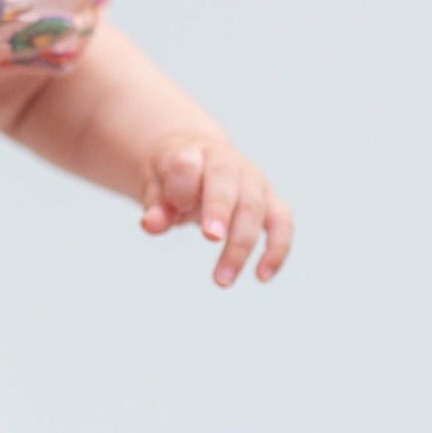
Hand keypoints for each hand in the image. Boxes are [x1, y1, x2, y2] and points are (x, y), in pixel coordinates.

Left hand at [139, 134, 293, 285]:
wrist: (197, 158)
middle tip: (210, 238)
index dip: (183, 184)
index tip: (176, 204)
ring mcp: (252, 180)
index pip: (188, 164)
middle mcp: (227, 162)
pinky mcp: (270, 200)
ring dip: (241, 244)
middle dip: (220, 210)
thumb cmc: (172, 177)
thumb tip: (150, 225)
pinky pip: (281, 223)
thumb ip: (155, 205)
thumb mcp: (154, 186)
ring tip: (222, 279)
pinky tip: (261, 276)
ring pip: (255, 208)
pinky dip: (276, 249)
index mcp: (192, 153)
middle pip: (227, 185)